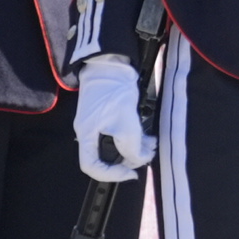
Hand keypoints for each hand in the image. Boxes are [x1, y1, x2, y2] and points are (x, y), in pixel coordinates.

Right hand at [73, 53, 153, 175]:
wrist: (112, 63)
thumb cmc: (113, 89)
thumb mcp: (125, 121)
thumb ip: (132, 144)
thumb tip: (139, 160)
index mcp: (86, 135)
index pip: (91, 166)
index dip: (110, 174)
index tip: (130, 173)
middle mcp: (90, 132)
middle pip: (107, 157)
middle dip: (129, 158)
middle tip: (147, 156)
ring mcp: (100, 124)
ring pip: (118, 145)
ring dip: (136, 148)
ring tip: (152, 145)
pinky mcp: (110, 117)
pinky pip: (122, 134)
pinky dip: (136, 137)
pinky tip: (149, 137)